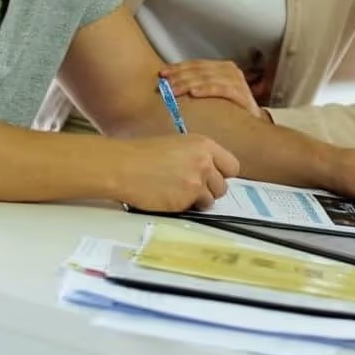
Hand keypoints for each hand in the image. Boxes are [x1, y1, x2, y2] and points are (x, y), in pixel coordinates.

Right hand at [112, 133, 240, 211]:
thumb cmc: (144, 153)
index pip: (232, 166)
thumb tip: (211, 172)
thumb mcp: (178, 145)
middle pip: (223, 187)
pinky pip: (192, 209)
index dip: (222, 175)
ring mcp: (196, 184)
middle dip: (210, 190)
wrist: (123, 166)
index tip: (213, 178)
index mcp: (205, 145)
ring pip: (210, 201)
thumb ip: (199, 156)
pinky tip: (168, 197)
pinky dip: (183, 207)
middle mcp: (205, 164)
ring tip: (177, 193)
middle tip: (191, 188)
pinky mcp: (185, 201)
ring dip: (197, 201)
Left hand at [161, 59, 265, 119]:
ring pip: (207, 78)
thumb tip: (170, 83)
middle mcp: (230, 70)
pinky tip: (193, 93)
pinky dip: (206, 89)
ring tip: (174, 90)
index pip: (196, 63)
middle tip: (164, 84)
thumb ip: (198, 84)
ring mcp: (237, 81)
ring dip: (188, 83)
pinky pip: (221, 89)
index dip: (178, 67)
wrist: (253, 123)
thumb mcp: (213, 92)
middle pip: (200, 70)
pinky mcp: (242, 94)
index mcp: (222, 67)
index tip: (162, 73)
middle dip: (180, 76)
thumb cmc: (229, 108)